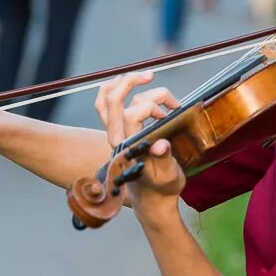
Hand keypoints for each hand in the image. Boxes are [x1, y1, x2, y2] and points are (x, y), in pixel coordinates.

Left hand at [94, 72, 184, 218]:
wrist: (152, 199)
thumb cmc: (163, 188)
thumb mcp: (169, 177)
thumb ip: (164, 160)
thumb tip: (160, 144)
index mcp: (129, 148)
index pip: (132, 114)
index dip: (152, 105)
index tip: (171, 111)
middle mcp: (117, 138)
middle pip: (112, 100)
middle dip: (130, 82)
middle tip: (150, 76)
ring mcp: (114, 134)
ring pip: (107, 98)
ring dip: (129, 85)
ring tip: (154, 90)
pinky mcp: (116, 131)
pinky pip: (104, 105)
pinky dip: (112, 90)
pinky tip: (127, 83)